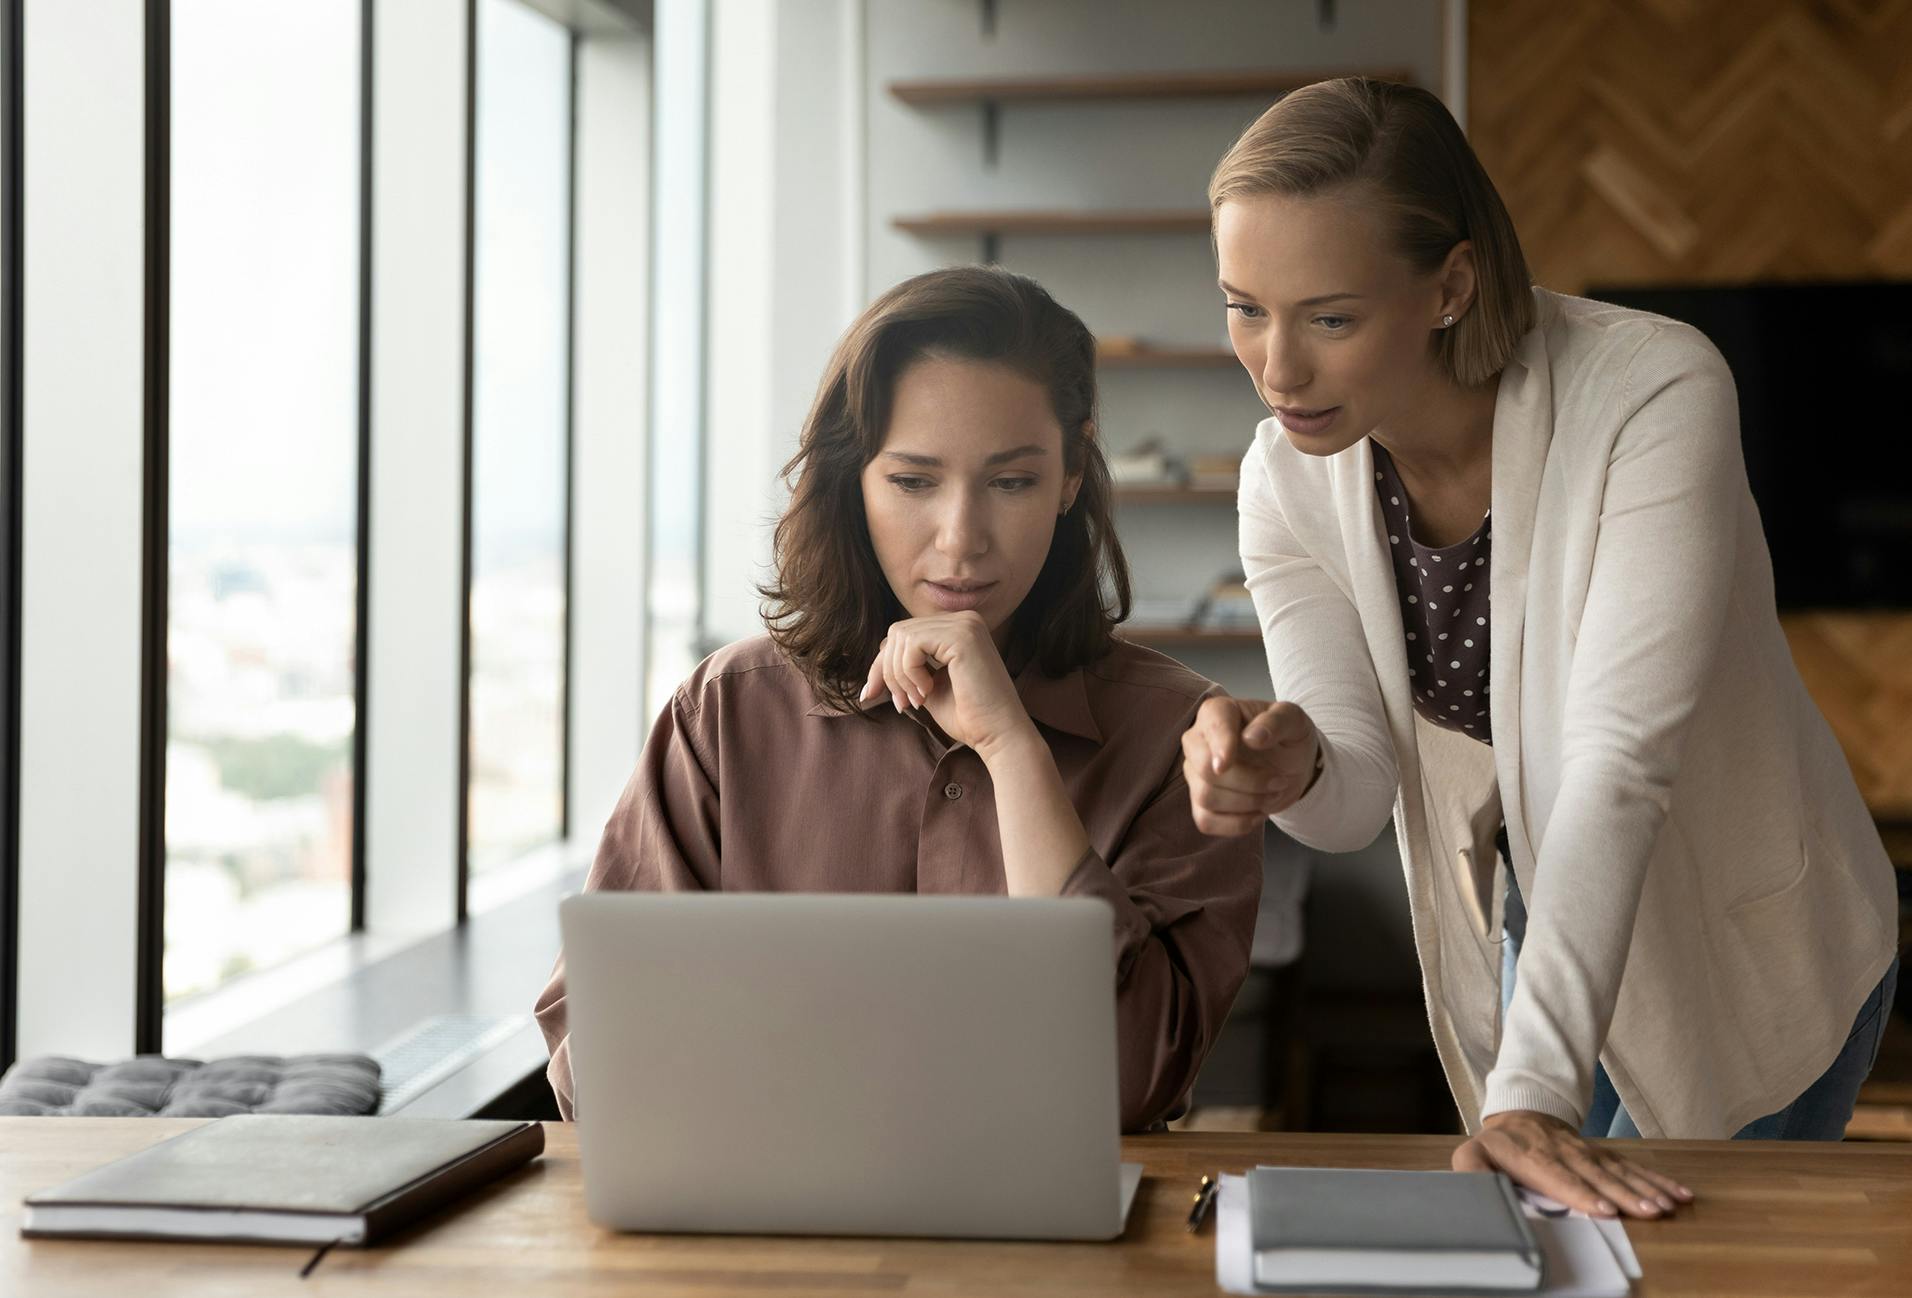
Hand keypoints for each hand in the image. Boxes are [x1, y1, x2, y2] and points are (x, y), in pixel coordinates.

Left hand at [858, 611, 1033, 756]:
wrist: (999, 735)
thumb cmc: (968, 717)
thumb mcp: (928, 686)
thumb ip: (908, 667)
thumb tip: (877, 658)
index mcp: (958, 628)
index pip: (904, 635)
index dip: (882, 665)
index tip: (871, 695)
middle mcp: (964, 620)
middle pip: (897, 633)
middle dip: (888, 672)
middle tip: (902, 704)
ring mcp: (965, 625)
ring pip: (900, 637)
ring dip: (899, 676)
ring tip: (917, 701)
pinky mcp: (962, 637)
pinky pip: (912, 645)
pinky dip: (909, 673)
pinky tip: (926, 692)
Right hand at [1180, 697, 1318, 835]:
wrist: (1291, 764)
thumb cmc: (1287, 736)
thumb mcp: (1294, 720)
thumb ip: (1277, 721)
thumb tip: (1252, 737)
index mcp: (1217, 712)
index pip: (1212, 726)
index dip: (1218, 746)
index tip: (1226, 765)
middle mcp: (1197, 741)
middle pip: (1205, 769)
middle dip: (1248, 783)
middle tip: (1279, 781)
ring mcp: (1195, 773)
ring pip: (1206, 797)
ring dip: (1248, 803)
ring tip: (1273, 795)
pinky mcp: (1200, 802)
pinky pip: (1206, 821)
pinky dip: (1236, 823)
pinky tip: (1257, 814)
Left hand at [1452, 1110, 1693, 1218]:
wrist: (1522, 1113)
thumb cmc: (1498, 1146)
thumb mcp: (1473, 1155)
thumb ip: (1471, 1172)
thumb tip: (1474, 1189)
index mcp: (1531, 1157)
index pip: (1557, 1176)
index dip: (1580, 1192)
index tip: (1603, 1209)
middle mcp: (1564, 1152)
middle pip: (1596, 1175)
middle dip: (1623, 1194)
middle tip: (1648, 1212)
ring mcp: (1588, 1152)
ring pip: (1619, 1170)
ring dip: (1646, 1189)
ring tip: (1668, 1207)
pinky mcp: (1604, 1154)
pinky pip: (1633, 1167)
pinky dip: (1657, 1180)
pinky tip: (1679, 1194)